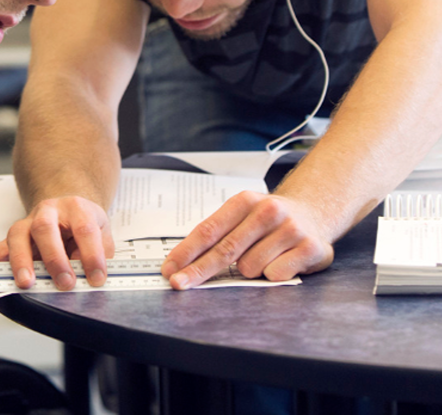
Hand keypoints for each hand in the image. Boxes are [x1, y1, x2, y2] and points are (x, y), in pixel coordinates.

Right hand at [0, 196, 113, 290]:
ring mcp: (29, 223)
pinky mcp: (15, 237)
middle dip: (54, 258)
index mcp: (76, 208)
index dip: (92, 255)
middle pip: (46, 228)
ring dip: (21, 260)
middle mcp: (49, 211)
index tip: (97, 278)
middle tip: (64, 283)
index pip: (84, 230)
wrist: (68, 207)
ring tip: (26, 282)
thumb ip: (99, 253)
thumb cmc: (85, 224)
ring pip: (18, 236)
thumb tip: (89, 276)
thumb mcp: (102, 233)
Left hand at [160, 191, 334, 289]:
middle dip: (198, 270)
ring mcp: (290, 229)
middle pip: (224, 250)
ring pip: (250, 267)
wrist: (314, 213)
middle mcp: (268, 211)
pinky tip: (282, 261)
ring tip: (264, 255)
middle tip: (178, 283)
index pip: (208, 230)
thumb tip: (182, 262)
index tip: (169, 268)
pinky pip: (275, 275)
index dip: (186, 251)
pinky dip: (273, 274)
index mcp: (245, 201)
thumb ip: (219, 234)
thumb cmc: (267, 221)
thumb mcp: (242, 215)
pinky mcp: (310, 248)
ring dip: (250, 270)